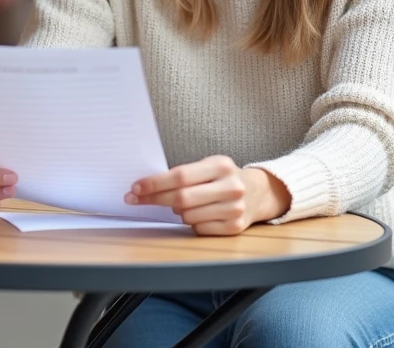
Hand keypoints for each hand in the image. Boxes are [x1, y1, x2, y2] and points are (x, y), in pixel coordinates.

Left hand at [125, 156, 290, 235]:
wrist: (258, 192)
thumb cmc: (224, 178)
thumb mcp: (209, 166)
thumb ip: (184, 174)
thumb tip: (147, 186)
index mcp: (221, 165)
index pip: (180, 176)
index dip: (154, 183)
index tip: (135, 188)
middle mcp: (230, 187)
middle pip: (181, 198)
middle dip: (154, 199)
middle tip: (136, 199)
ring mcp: (234, 209)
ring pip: (188, 216)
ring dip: (177, 212)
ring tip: (184, 204)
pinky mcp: (235, 227)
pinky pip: (199, 229)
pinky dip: (192, 223)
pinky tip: (199, 214)